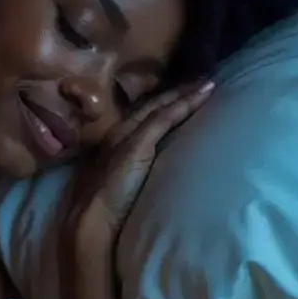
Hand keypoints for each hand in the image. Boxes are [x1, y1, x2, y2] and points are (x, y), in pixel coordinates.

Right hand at [66, 79, 214, 242]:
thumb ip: (131, 173)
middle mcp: (119, 132)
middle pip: (152, 106)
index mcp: (113, 141)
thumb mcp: (118, 184)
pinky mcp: (138, 143)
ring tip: (206, 83)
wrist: (90, 218)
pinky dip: (185, 103)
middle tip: (201, 80)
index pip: (142, 116)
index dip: (163, 104)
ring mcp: (128, 135)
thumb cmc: (103, 209)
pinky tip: (202, 94)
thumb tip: (147, 174)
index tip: (183, 95)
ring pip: (160, 107)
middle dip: (176, 92)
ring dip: (184, 93)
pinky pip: (166, 117)